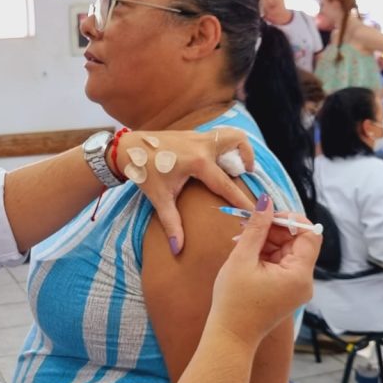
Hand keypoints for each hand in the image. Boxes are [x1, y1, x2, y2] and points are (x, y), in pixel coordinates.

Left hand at [114, 128, 256, 254]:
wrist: (128, 149)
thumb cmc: (144, 172)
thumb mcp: (160, 199)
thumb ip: (172, 224)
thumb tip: (177, 248)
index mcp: (198, 162)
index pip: (226, 184)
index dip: (241, 199)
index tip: (254, 209)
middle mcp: (202, 145)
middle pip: (238, 141)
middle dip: (248, 155)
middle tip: (247, 172)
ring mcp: (197, 135)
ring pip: (229, 133)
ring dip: (238, 146)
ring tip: (236, 164)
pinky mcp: (192, 133)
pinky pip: (217, 136)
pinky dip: (224, 145)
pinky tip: (216, 161)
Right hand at [210, 198, 320, 347]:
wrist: (230, 337)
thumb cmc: (234, 302)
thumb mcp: (242, 258)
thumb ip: (256, 227)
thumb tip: (266, 201)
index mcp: (299, 274)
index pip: (310, 234)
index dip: (291, 219)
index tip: (267, 215)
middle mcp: (304, 282)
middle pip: (298, 242)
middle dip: (274, 230)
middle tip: (247, 225)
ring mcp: (296, 288)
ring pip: (287, 252)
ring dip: (267, 241)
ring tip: (241, 241)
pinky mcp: (286, 291)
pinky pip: (281, 264)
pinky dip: (266, 255)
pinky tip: (246, 254)